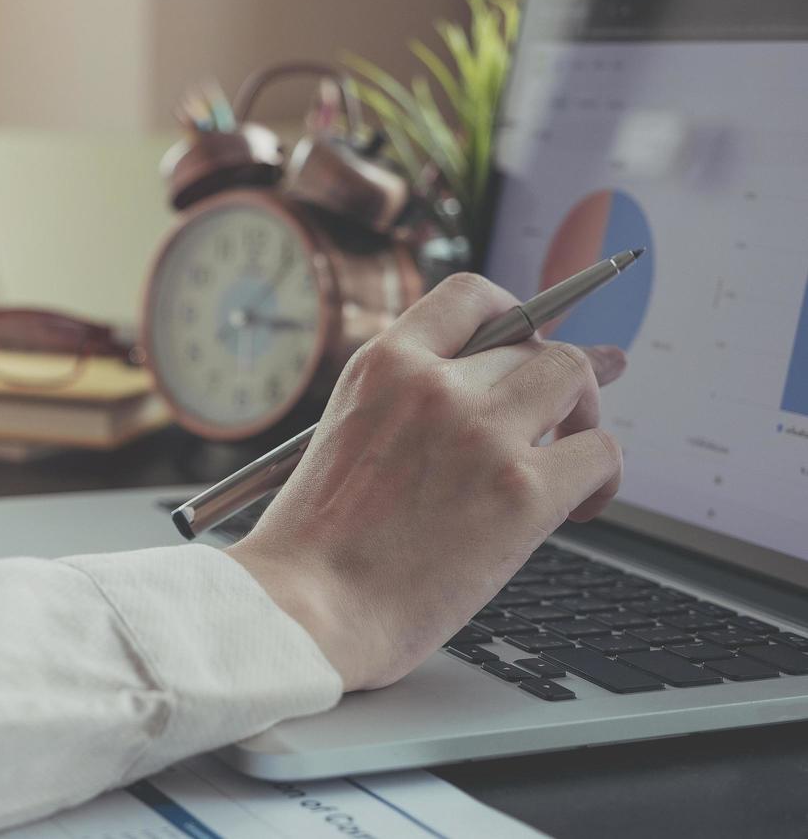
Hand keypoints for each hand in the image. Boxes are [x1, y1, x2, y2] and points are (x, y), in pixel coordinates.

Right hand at [226, 274, 625, 690]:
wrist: (304, 609)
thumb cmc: (315, 548)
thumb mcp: (345, 437)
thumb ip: (404, 409)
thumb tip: (478, 404)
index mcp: (382, 366)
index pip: (469, 295)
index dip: (511, 315)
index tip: (523, 341)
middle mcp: (434, 384)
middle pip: (533, 341)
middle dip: (553, 378)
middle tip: (558, 417)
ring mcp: (482, 432)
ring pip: (575, 378)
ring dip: (583, 416)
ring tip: (568, 461)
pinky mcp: (522, 491)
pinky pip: (600, 454)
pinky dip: (601, 479)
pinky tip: (577, 508)